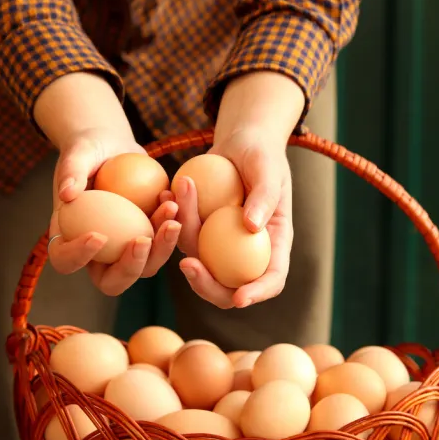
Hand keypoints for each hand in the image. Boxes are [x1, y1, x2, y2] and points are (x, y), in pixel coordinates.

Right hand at [34, 73, 180, 295]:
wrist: (114, 147)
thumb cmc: (89, 148)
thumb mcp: (78, 152)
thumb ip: (71, 171)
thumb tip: (68, 194)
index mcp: (69, 237)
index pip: (66, 260)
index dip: (80, 257)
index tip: (98, 235)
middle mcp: (98, 254)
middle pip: (111, 281)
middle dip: (130, 266)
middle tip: (143, 240)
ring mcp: (125, 249)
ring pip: (146, 266)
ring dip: (162, 246)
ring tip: (170, 210)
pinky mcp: (149, 237)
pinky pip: (163, 242)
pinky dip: (172, 225)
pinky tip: (174, 199)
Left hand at [175, 128, 292, 308]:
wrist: (241, 141)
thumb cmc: (262, 153)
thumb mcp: (269, 169)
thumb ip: (264, 196)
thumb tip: (252, 228)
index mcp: (274, 243)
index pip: (272, 278)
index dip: (258, 293)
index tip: (240, 298)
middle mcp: (247, 251)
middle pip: (229, 287)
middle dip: (206, 285)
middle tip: (187, 265)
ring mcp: (220, 244)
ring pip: (198, 259)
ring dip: (182, 230)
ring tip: (177, 193)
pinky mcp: (199, 231)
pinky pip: (181, 234)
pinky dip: (170, 219)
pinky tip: (165, 195)